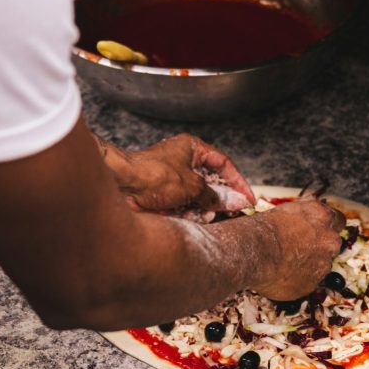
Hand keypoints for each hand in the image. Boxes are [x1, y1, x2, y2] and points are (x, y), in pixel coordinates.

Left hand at [98, 133, 255, 211]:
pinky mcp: (162, 194)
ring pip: (196, 196)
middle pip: (210, 181)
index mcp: (192, 149)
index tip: (247, 198)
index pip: (223, 163)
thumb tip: (234, 201)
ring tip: (207, 217)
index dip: (237, 181)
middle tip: (231, 213)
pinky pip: (182, 204)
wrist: (121, 185)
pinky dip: (188, 212)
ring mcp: (171, 178)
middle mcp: (182, 161)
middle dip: (220, 199)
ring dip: (203, 208)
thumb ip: (215, 195)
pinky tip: (191, 219)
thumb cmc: (152, 175)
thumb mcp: (192, 185)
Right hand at [247, 197, 344, 299]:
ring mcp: (323, 263)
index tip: (319, 230)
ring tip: (286, 263)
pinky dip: (300, 279)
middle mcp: (328, 239)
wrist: (253, 252)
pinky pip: (310, 282)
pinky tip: (283, 274)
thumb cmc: (263, 230)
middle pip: (333, 243)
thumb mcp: (286, 212)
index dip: (327, 226)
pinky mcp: (313, 284)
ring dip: (309, 264)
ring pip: (322, 264)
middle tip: (301, 248)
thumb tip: (302, 223)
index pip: (338, 220)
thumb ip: (303, 218)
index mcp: (322, 217)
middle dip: (320, 246)